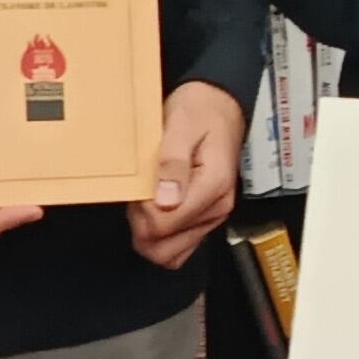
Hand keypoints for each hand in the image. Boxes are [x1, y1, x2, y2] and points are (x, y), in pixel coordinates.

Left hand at [132, 80, 244, 269]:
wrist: (218, 105)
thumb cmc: (199, 111)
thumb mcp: (181, 126)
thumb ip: (173, 163)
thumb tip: (165, 201)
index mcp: (213, 187)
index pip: (165, 224)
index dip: (142, 209)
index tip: (141, 183)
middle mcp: (217, 209)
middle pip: (166, 249)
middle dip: (142, 227)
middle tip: (139, 193)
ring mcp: (212, 217)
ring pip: (170, 254)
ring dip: (149, 234)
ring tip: (146, 199)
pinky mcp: (205, 219)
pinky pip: (178, 247)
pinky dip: (160, 236)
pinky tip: (154, 210)